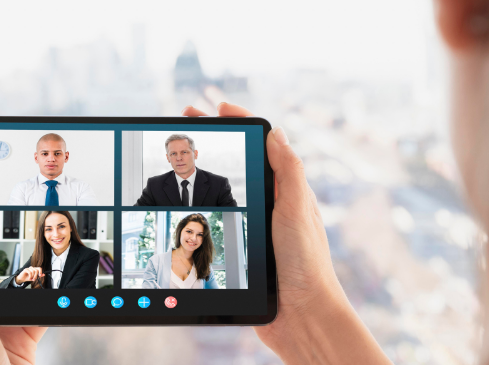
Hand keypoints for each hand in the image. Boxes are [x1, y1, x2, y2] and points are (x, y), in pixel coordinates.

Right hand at [182, 103, 389, 363]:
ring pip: (229, 187)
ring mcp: (259, 224)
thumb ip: (289, 171)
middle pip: (241, 161)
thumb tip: (277, 133)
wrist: (301, 314)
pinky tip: (189, 202)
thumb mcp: (297, 210)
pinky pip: (223, 217)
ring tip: (182, 155)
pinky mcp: (247, 246)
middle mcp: (274, 203)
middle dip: (215, 138)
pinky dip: (205, 203)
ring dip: (206, 167)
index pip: (263, 144)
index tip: (217, 108)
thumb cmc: (305, 263)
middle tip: (187, 120)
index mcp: (288, 189)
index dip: (240, 122)